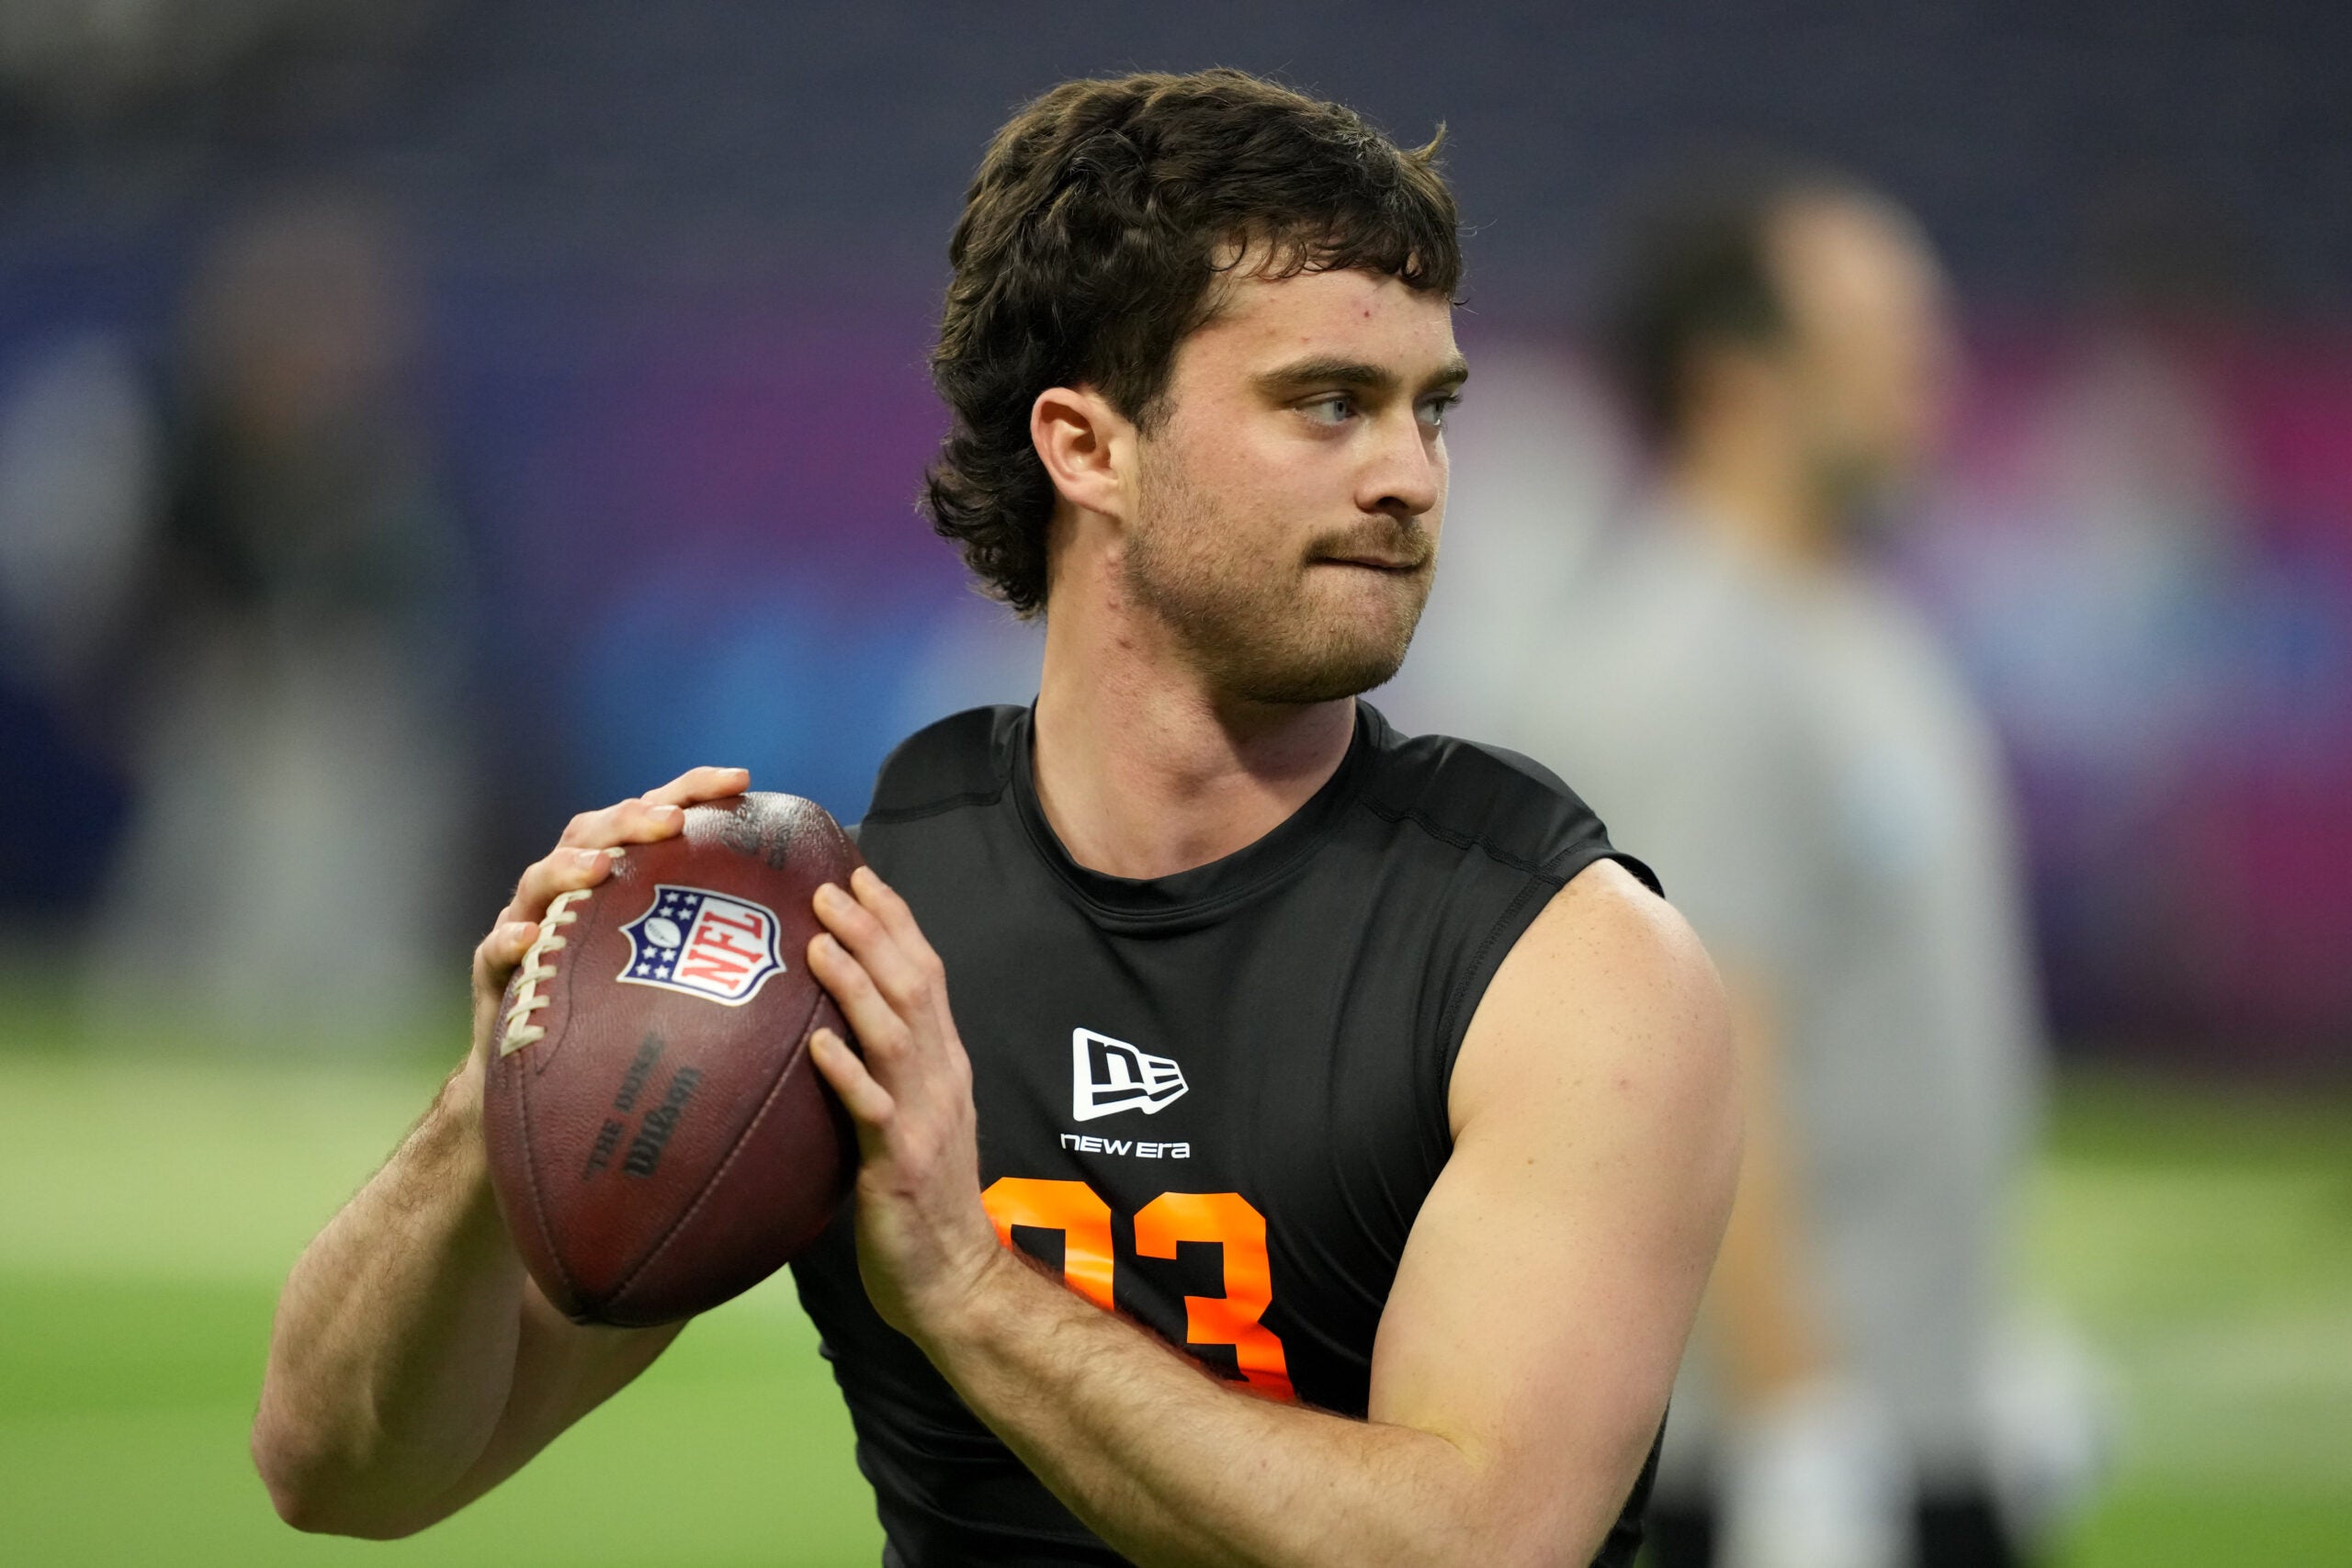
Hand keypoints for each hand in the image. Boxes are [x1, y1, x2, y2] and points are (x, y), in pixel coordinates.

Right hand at [463, 766, 753, 1108]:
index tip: (742, 780)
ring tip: (602, 867)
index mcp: (618, 876)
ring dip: (570, 867)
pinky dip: (510, 941)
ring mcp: (528, 925)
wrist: (544, 1081)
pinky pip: (495, 952)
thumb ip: (726, 938)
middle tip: (673, 820)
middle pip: (595, 832)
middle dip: (632, 818)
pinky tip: (530, 939)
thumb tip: (813, 923)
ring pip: (540, 879)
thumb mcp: (677, 970)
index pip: (656, 816)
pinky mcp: (496, 974)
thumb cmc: (623, 1015)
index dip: (694, 790)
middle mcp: (570, 889)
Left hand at [804, 866, 1005, 1341]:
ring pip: (896, 1035)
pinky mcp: (900, 1166)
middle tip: (828, 888)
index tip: (861, 875)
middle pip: (914, 988)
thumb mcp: (916, 1120)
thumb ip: (890, 1069)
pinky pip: (872, 1111)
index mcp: (947, 1066)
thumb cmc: (921, 1204)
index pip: (928, 974)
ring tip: (820, 942)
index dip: (897, 921)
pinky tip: (815, 1045)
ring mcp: (925, 1121)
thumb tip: (840, 1023)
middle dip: (873, 932)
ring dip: (858, 984)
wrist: (956, 1282)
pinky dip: (846, 1073)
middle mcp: (943, 1081)